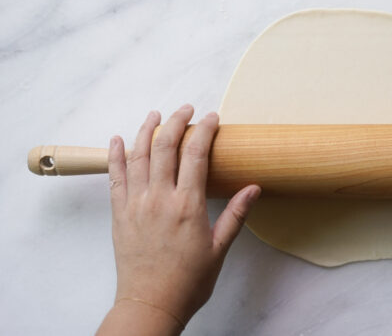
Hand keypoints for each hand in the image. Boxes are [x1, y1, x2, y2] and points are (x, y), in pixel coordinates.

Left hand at [98, 105, 259, 334]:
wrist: (151, 304)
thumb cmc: (188, 281)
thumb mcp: (219, 248)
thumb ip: (235, 214)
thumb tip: (253, 188)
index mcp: (187, 205)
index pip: (196, 154)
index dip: (204, 130)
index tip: (212, 117)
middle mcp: (159, 199)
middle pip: (165, 147)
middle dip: (176, 122)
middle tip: (186, 109)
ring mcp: (136, 204)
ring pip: (139, 156)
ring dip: (146, 131)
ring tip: (155, 114)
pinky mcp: (120, 213)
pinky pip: (115, 177)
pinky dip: (116, 155)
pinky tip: (118, 139)